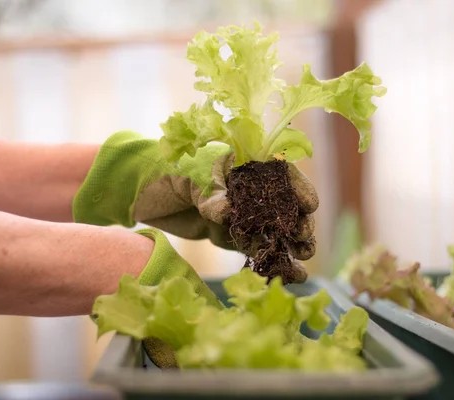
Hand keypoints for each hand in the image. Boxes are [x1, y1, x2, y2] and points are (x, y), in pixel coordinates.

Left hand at [133, 151, 318, 260]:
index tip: (310, 206)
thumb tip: (226, 211)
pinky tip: (288, 274)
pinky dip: (271, 260)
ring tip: (303, 261)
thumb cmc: (167, 169)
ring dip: (291, 246)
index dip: (299, 188)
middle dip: (299, 223)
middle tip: (304, 240)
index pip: (281, 174)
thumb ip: (209, 190)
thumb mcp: (188, 174)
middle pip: (285, 205)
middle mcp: (251, 189)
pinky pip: (256, 247)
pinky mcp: (233, 235)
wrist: (143, 190)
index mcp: (246, 164)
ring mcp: (243, 213)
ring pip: (275, 230)